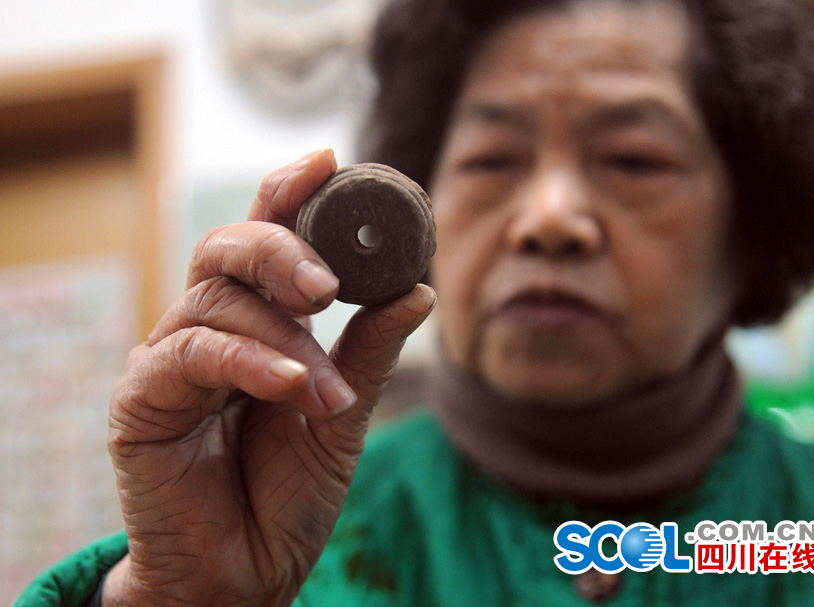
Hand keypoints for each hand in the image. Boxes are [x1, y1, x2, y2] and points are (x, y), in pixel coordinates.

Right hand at [102, 149, 435, 606]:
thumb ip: (369, 353)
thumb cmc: (288, 492)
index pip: (267, 237)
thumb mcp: (343, 415)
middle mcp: (210, 327)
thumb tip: (418, 288)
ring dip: (285, 336)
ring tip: (326, 391)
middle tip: (328, 284)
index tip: (330, 161)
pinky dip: (249, 361)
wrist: (246, 573)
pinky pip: (191, 352)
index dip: (290, 192)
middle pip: (228, 246)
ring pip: (217, 298)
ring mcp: (172, 359)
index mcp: (258, 322)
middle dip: (280, 247)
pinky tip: (291, 385)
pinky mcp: (142, 400)